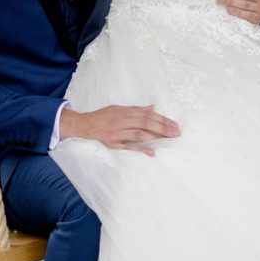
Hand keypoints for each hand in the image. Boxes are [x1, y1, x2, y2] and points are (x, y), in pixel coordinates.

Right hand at [60, 105, 179, 155]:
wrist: (83, 125)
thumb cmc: (102, 117)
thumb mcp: (118, 109)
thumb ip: (135, 109)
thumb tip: (152, 107)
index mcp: (124, 111)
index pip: (146, 114)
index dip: (161, 118)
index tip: (174, 124)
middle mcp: (121, 120)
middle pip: (145, 123)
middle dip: (163, 127)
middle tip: (176, 132)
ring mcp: (117, 133)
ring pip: (139, 133)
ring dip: (156, 136)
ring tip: (169, 138)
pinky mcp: (113, 143)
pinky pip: (128, 147)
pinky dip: (140, 149)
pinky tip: (152, 152)